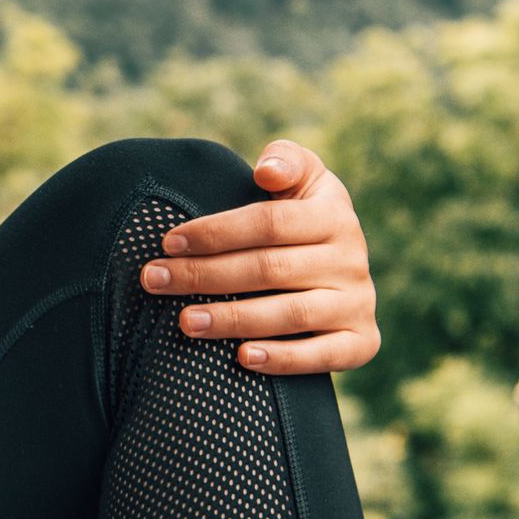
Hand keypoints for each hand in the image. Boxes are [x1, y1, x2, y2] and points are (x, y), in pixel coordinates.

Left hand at [142, 140, 378, 374]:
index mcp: (334, 214)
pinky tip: (243, 358)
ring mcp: (358, 302)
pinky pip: (324, 355)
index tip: (169, 242)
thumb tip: (266, 171)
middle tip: (155, 280)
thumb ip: (285, 160)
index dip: (217, 232)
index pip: (269, 223)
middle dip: (205, 275)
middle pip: (270, 268)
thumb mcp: (302, 178)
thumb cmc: (301, 217)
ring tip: (185, 321)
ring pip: (291, 314)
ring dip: (233, 319)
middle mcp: (351, 259)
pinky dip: (283, 358)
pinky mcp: (363, 341)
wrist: (340, 270)